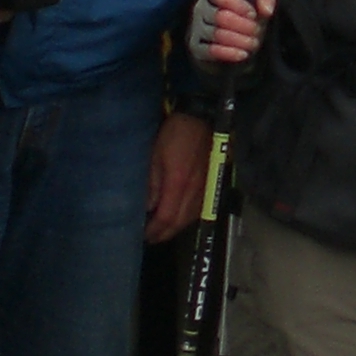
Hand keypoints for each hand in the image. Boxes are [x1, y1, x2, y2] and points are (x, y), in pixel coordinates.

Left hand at [146, 111, 213, 242]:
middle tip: (151, 237)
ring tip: (162, 230)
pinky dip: (186, 218)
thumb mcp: (155, 154)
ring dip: (176, 228)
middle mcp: (195, 191)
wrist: (202, 118)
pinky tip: (178, 216)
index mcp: (178, 183)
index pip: (167, 217)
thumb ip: (152, 182)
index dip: (155, 230)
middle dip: (165, 233)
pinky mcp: (211, 185)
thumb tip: (147, 207)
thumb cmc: (175, 133)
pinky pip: (199, 210)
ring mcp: (205, 189)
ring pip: (191, 218)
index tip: (144, 236)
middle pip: (180, 222)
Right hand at [192, 0, 272, 67]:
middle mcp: (201, 8)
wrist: (234, 35)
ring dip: (238, 40)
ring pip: (216, 34)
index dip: (239, 6)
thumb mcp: (258, 0)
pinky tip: (244, 54)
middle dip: (242, 25)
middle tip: (257, 30)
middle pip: (219, 16)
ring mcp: (197, 28)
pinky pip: (210, 51)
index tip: (253, 14)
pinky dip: (228, 53)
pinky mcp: (197, 46)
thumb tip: (267, 11)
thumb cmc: (246, 12)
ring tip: (254, 43)